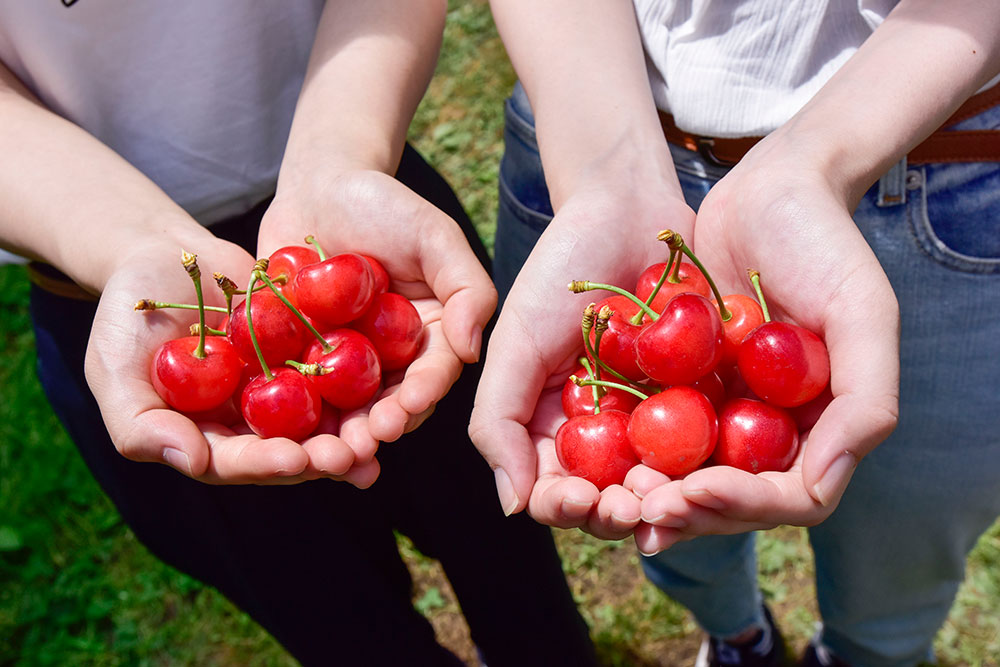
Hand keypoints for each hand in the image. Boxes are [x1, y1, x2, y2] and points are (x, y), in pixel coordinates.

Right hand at [86, 235, 378, 486]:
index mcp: (203, 437)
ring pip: (319, 420)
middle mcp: (246, 424)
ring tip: (379, 435)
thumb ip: (139, 422)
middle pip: (287, 451)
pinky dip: (360, 383)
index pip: (234, 463)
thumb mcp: (114, 368)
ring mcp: (278, 391)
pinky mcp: (304, 356)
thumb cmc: (126, 315)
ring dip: (350, 430)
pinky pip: (335, 373)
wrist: (164, 257)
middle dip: (318, 457)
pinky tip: (392, 385)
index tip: (294, 459)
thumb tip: (189, 461)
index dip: (264, 464)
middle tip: (350, 456)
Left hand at [258, 169, 495, 449]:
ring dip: (334, 437)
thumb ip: (467, 288)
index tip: (402, 410)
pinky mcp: (299, 360)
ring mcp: (343, 362)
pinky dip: (288, 416)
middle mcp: (391, 359)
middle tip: (359, 444)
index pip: (431, 375)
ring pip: (342, 410)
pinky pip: (294, 392)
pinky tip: (278, 436)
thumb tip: (472, 351)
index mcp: (431, 337)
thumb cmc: (385, 203)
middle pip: (387, 404)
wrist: (318, 186)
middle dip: (375, 429)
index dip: (418, 397)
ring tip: (323, 454)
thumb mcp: (435, 236)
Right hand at [470, 180, 695, 539]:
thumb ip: (498, 421)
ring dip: (664, 500)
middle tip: (635, 504)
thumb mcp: (515, 342)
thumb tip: (514, 507)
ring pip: (660, 482)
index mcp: (550, 426)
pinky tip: (714, 465)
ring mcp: (652, 417)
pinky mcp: (698, 397)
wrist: (625, 208)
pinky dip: (708, 461)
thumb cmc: (558, 270)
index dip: (565, 506)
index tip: (584, 497)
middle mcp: (602, 432)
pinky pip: (706, 443)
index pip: (553, 491)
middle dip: (618, 512)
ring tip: (672, 491)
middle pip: (609, 498)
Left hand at [635, 138, 899, 553]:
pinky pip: (652, 430)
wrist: (767, 189)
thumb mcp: (861, 312)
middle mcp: (769, 428)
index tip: (694, 490)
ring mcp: (723, 408)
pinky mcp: (680, 384)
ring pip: (685, 475)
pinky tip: (596, 458)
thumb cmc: (825, 244)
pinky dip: (628, 449)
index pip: (787, 497)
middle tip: (641, 507)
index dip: (742, 505)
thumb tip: (821, 488)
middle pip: (729, 499)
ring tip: (614, 495)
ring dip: (651, 493)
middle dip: (687, 511)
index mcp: (818, 427)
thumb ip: (865, 400)